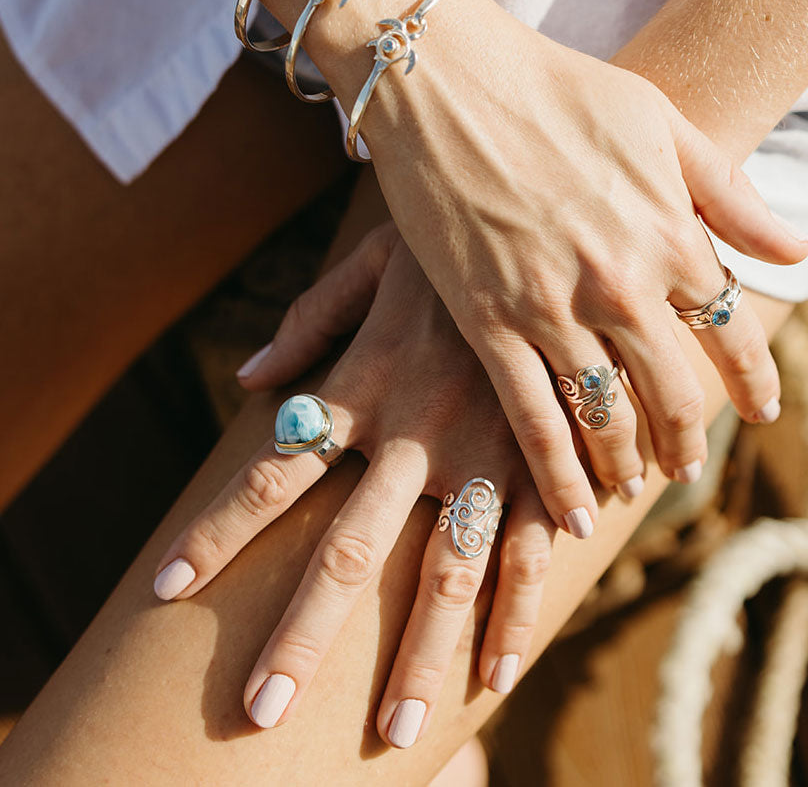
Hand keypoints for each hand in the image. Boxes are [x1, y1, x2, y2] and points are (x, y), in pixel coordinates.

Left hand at [153, 224, 553, 746]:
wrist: (553, 220)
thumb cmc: (450, 243)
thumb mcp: (372, 265)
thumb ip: (310, 322)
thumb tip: (243, 376)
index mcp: (364, 386)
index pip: (271, 474)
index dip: (215, 535)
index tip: (165, 592)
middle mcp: (415, 433)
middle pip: (347, 549)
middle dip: (302, 633)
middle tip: (262, 709)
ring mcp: (484, 452)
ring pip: (442, 572)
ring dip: (417, 658)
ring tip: (391, 736)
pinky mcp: (545, 461)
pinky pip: (528, 550)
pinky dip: (514, 616)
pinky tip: (497, 677)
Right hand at [357, 0, 807, 535]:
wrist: (447, 81)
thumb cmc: (555, 87)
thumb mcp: (659, 122)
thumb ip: (728, 193)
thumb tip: (793, 251)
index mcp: (670, 231)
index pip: (731, 328)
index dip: (751, 380)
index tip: (755, 411)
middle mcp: (621, 284)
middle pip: (673, 391)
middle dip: (686, 439)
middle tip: (685, 466)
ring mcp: (553, 309)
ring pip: (607, 417)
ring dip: (628, 462)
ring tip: (632, 483)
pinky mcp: (487, 323)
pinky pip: (535, 420)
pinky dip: (558, 476)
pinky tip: (574, 509)